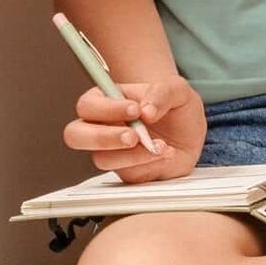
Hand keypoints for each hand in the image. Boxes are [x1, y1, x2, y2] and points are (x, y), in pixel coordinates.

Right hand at [63, 74, 206, 183]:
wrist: (190, 134)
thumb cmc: (176, 107)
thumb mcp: (177, 90)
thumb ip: (162, 93)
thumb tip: (146, 111)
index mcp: (106, 100)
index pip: (88, 105)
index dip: (106, 109)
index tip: (135, 109)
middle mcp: (102, 126)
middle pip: (75, 135)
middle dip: (103, 137)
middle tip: (133, 136)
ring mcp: (111, 151)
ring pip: (100, 159)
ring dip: (131, 155)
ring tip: (159, 146)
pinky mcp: (124, 171)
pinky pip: (125, 173)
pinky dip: (147, 164)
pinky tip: (165, 154)